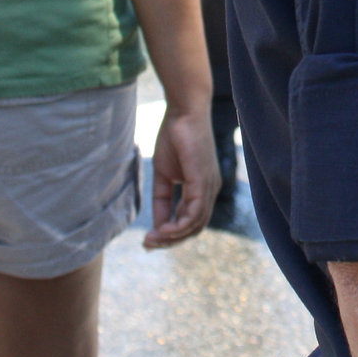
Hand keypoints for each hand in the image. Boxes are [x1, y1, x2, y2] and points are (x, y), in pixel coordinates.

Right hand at [145, 107, 220, 248]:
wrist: (184, 112)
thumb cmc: (174, 138)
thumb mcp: (164, 175)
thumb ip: (162, 199)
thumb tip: (158, 225)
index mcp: (202, 188)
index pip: (191, 221)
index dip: (171, 234)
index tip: (149, 240)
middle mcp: (209, 191)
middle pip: (194, 228)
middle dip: (170, 241)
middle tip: (148, 245)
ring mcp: (208, 187)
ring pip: (195, 225)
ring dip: (172, 237)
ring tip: (151, 239)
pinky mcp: (203, 181)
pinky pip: (194, 213)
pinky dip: (178, 226)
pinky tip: (162, 229)